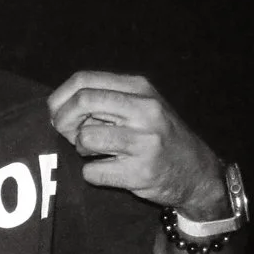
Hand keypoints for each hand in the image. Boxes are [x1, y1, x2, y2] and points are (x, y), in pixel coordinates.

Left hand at [47, 70, 225, 215]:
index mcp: (140, 88)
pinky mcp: (140, 172)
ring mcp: (145, 142)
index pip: (83, 80)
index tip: (56, 114)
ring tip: (98, 153)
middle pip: (82, 102)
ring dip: (81, 149)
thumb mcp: (141, 106)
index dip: (60, 98)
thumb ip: (105, 100)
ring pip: (85, 138)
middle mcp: (145, 110)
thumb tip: (57, 108)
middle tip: (68, 134)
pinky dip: (92, 174)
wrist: (196, 172)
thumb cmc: (159, 136)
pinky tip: (110, 171)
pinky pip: (92, 172)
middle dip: (63, 121)